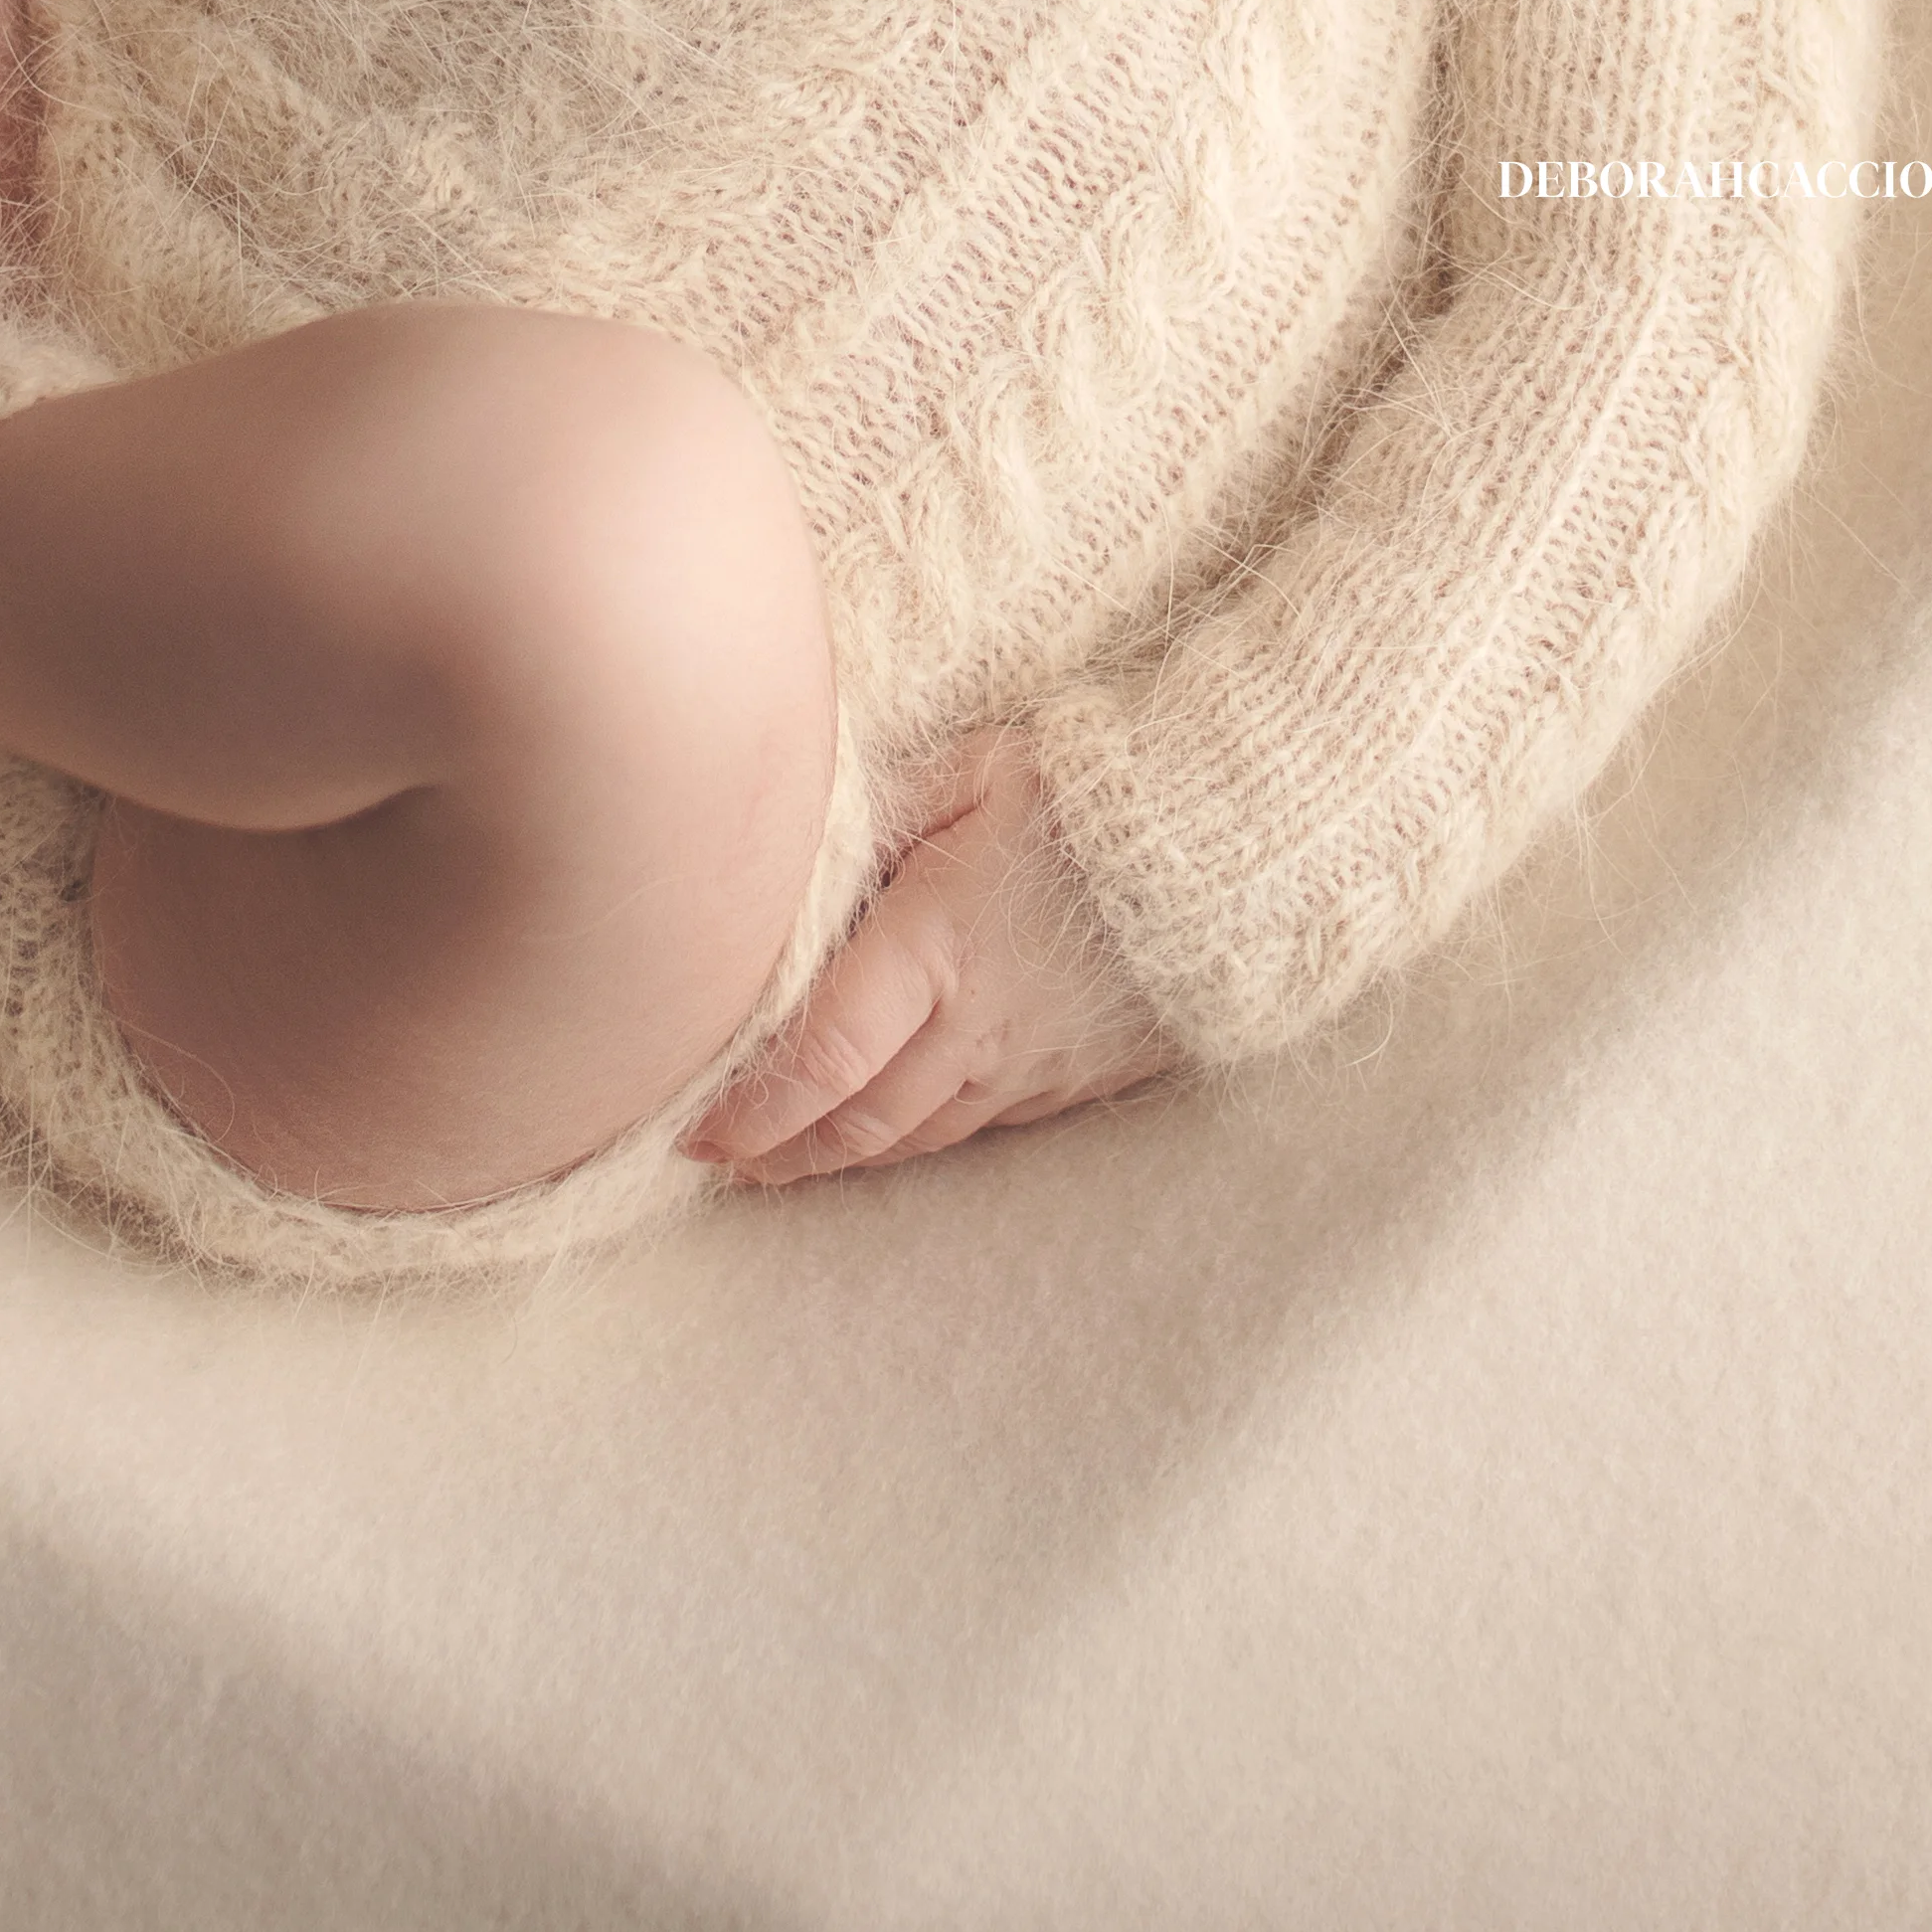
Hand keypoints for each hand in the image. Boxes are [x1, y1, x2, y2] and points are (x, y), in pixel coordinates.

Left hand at [688, 722, 1180, 1187]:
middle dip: (774, 1151)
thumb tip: (799, 833)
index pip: (821, 1059)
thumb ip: (884, 807)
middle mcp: (977, 1026)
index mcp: (938, 947)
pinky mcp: (1073, 1081)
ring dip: (834, 1159)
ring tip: (772, 1161)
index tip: (692, 1129)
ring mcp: (1029, 1064)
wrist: (1240, 851)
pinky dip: (910, 1142)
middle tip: (711, 1160)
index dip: (751, 1109)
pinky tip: (877, 1134)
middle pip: (855, 1123)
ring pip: (911, 1139)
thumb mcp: (982, 770)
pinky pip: (975, 1128)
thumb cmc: (1102, 794)